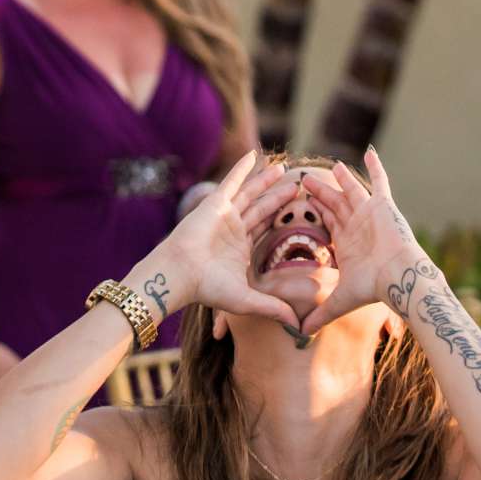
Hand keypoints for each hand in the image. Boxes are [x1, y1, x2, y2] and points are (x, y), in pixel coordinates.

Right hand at [149, 152, 301, 333]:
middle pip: (261, 209)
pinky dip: (242, 169)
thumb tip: (297, 324)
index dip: (281, 220)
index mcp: (240, 250)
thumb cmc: (208, 288)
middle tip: (296, 186)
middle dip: (278, 198)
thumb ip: (272, 307)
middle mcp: (233, 230)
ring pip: (251, 193)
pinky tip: (253, 155)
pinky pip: (232, 181)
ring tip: (283, 169)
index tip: (299, 212)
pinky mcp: (215, 203)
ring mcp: (224, 215)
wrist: (181, 273)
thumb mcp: (246, 299)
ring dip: (266, 181)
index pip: (265, 230)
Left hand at [290, 148, 424, 329]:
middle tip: (304, 179)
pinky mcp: (383, 205)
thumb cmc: (374, 287)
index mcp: (347, 243)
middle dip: (321, 193)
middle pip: (335, 204)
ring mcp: (370, 214)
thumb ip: (321, 312)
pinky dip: (376, 168)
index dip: (316, 213)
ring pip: (352, 191)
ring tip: (331, 166)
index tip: (301, 201)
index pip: (328, 223)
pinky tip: (369, 152)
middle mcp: (357, 226)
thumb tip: (300, 332)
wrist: (399, 276)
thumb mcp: (341, 299)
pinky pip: (380, 182)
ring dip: (342, 179)